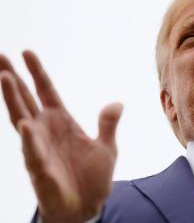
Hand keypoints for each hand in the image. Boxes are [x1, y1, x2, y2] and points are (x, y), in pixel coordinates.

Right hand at [0, 51, 122, 222]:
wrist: (87, 208)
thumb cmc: (92, 178)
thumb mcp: (107, 147)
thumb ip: (108, 125)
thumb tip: (117, 103)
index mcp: (62, 122)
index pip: (47, 92)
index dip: (37, 73)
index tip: (27, 52)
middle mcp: (47, 131)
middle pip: (27, 100)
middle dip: (14, 78)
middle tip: (1, 56)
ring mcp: (40, 148)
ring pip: (22, 119)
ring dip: (14, 100)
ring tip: (5, 77)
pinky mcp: (40, 169)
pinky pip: (33, 152)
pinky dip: (30, 140)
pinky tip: (25, 125)